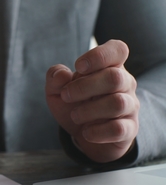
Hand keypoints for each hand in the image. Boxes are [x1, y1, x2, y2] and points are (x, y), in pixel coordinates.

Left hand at [45, 40, 138, 162]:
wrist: (84, 134)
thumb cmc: (73, 104)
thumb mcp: (57, 90)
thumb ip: (55, 78)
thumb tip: (61, 75)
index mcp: (109, 67)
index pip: (118, 50)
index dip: (98, 55)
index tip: (78, 66)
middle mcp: (125, 83)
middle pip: (115, 77)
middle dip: (84, 87)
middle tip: (66, 95)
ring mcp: (130, 106)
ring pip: (117, 103)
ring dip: (89, 110)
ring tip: (75, 116)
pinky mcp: (129, 129)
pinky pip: (119, 129)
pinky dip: (97, 131)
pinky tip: (86, 132)